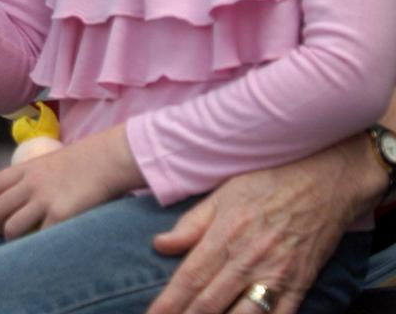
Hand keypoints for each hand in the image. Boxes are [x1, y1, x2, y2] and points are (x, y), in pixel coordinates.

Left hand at [0, 123, 141, 239]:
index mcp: (28, 168)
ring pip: (12, 228)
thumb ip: (36, 177)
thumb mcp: (52, 161)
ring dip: (12, 239)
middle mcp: (31, 184)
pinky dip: (36, 246)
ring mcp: (44, 200)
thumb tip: (24, 198)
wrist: (108, 158)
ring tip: (20, 243)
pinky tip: (42, 247)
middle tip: (1, 232)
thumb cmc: (86, 160)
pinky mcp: (60, 216)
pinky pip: (38, 238)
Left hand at [146, 133, 385, 313]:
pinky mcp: (299, 287)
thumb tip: (159, 244)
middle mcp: (248, 260)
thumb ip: (192, 223)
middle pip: (209, 304)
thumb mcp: (224, 193)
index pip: (189, 277)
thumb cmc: (269, 182)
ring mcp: (275, 277)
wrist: (324, 182)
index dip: (168, 303)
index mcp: (225, 234)